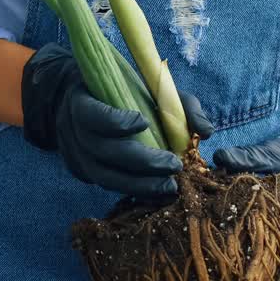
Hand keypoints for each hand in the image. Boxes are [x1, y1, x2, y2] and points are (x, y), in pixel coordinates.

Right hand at [22, 43, 212, 196]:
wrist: (79, 102)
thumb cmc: (122, 90)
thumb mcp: (151, 87)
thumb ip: (181, 104)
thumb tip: (206, 132)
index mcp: (82, 100)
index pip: (92, 115)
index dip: (115, 121)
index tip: (143, 121)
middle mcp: (73, 131)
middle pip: (103, 151)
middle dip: (141, 161)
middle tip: (174, 166)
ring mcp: (76, 156)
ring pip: (104, 177)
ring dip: (139, 185)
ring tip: (169, 188)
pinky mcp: (83, 173)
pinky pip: (108, 186)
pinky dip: (133, 191)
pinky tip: (156, 194)